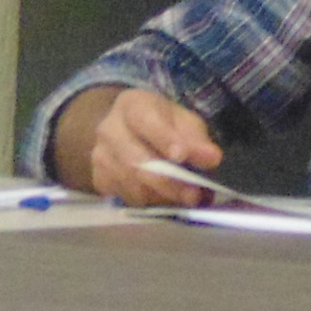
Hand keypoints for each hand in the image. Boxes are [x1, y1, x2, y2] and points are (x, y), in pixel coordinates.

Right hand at [53, 84, 224, 205]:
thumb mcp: (182, 121)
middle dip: (168, 182)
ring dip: (161, 198)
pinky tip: (164, 200)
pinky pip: (124, 198)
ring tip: (184, 200)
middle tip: (193, 195)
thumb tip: (211, 158)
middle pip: (135, 162)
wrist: (125, 130)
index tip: (182, 156)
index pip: (146, 121)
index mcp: (132, 105)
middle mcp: (109, 129)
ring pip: (130, 185)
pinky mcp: (99, 179)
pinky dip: (148, 204)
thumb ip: (196, 138)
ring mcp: (100, 156)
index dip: (164, 139)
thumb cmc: (160, 124)